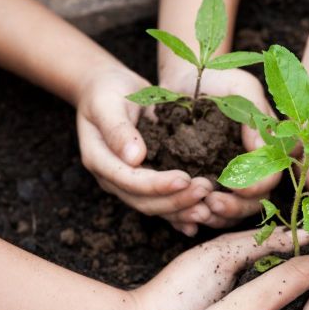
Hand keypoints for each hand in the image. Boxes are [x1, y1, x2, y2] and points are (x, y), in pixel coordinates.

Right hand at [76, 65, 212, 235]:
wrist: (106, 90)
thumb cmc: (107, 92)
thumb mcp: (108, 103)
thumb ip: (118, 129)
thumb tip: (134, 157)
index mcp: (99, 160)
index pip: (129, 180)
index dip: (157, 184)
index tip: (185, 178)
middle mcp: (113, 178)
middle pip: (144, 201)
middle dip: (176, 200)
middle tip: (206, 190)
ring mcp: (128, 184)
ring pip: (155, 207)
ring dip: (182, 210)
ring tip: (209, 206)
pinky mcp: (145, 183)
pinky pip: (162, 204)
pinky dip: (180, 214)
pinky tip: (201, 219)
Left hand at [160, 67, 281, 228]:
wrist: (187, 82)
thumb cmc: (219, 80)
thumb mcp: (240, 88)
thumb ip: (256, 115)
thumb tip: (261, 149)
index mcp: (274, 147)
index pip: (274, 176)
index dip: (258, 186)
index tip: (238, 188)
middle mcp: (259, 169)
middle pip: (256, 202)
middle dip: (236, 207)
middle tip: (212, 203)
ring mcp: (236, 180)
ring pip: (235, 212)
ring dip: (219, 216)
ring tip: (198, 210)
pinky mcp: (212, 185)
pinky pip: (212, 211)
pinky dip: (201, 216)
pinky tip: (188, 213)